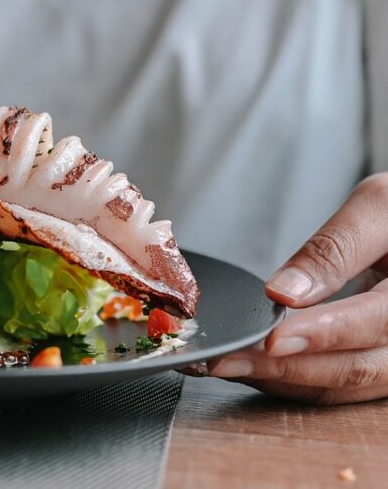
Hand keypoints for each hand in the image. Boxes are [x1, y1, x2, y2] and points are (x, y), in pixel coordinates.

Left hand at [208, 173, 387, 403]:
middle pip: (353, 368)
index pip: (374, 323)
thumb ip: (334, 249)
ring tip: (228, 364)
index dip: (321, 334)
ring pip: (342, 387)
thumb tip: (283, 291)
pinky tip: (252, 366)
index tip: (271, 339)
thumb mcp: (377, 209)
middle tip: (225, 360)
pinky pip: (337, 385)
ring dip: (280, 380)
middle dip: (283, 368)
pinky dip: (292, 380)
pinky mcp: (380, 366)